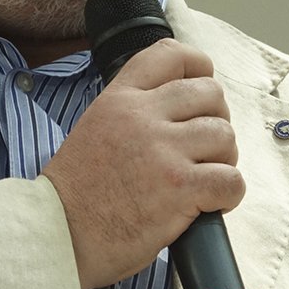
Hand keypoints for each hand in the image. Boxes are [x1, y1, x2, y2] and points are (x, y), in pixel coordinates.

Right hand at [41, 38, 242, 288]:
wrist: (58, 234)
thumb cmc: (76, 194)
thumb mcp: (94, 127)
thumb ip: (132, 112)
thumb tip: (178, 113)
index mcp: (119, 98)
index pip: (171, 55)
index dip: (198, 66)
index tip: (203, 84)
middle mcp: (142, 116)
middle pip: (210, 94)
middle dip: (217, 120)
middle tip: (205, 149)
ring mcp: (163, 150)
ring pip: (225, 135)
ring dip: (224, 159)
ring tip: (205, 179)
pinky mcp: (180, 187)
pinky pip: (231, 179)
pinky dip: (229, 193)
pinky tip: (209, 204)